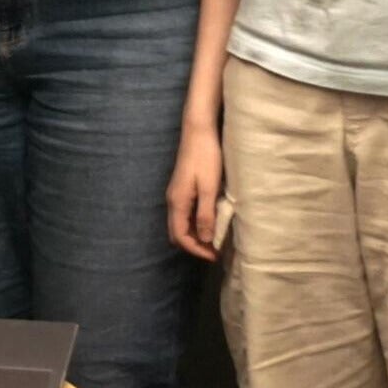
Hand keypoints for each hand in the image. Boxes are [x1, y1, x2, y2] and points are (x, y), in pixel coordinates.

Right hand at [165, 122, 224, 260]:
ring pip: (181, 224)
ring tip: (215, 239)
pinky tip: (210, 222)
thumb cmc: (206, 158)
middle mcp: (173, 200)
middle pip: (177, 232)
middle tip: (214, 251)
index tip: (214, 256)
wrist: (199, 132)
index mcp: (177, 202)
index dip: (196, 250)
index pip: (180, 236)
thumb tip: (204, 239)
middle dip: (194, 245)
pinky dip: (195, 223)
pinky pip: (185, 214)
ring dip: (195, 235)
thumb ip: (205, 215)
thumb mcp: (209, 188)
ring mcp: (176, 194)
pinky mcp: (182, 188)